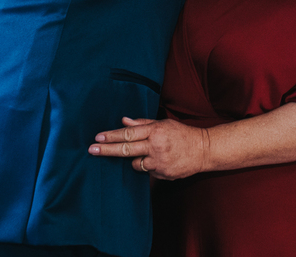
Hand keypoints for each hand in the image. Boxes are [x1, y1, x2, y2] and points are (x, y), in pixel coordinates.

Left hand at [89, 117, 209, 179]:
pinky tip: (161, 161)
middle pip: (126, 149)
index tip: (97, 138)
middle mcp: (156, 146)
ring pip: (135, 164)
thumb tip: (124, 121)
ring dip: (136, 159)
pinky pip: (147, 172)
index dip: (111, 136)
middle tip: (92, 150)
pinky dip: (149, 167)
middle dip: (107, 150)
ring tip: (150, 154)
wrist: (204, 150)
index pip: (128, 133)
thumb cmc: (182, 134)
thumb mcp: (164, 124)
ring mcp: (159, 162)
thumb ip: (143, 123)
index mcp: (155, 131)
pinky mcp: (163, 174)